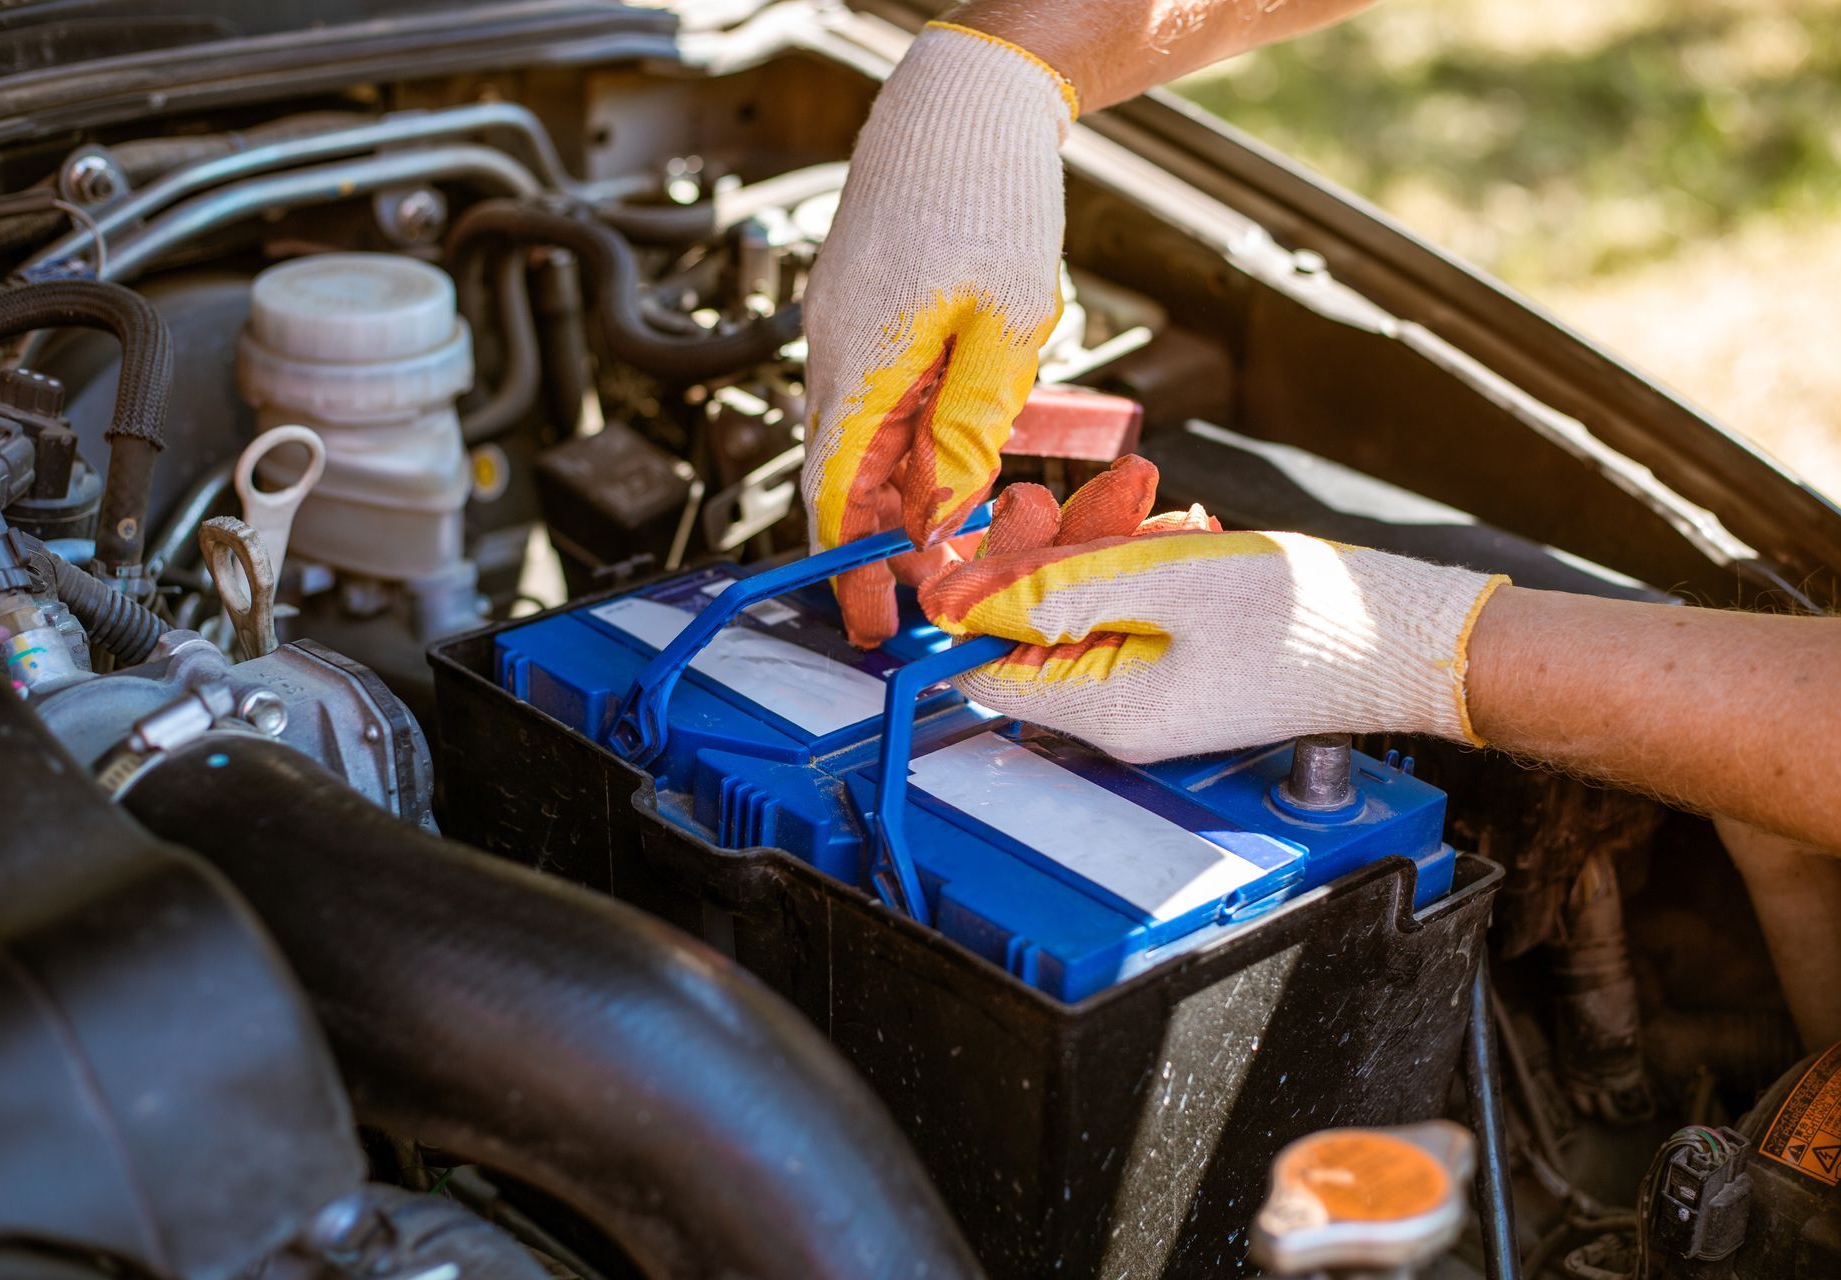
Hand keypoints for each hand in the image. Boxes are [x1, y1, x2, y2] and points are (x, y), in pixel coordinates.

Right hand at [802, 21, 1075, 646]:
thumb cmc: (993, 194)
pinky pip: (868, 398)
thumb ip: (971, 425)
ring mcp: (838, 329)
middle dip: (875, 544)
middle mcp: (832, 351)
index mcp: (863, 362)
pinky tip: (943, 459)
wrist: (965, 100)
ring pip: (856, 439)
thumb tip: (942, 508)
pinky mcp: (857, 312)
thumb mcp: (1008, 328)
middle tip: (917, 596)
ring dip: (893, 493)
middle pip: (840, 475)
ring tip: (944, 538)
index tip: (873, 620)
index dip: (853, 565)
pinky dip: (898, 443)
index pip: (839, 492)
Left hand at [918, 457, 1508, 762]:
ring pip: (1087, 602)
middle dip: (1043, 548)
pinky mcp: (1186, 660)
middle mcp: (1120, 710)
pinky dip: (1145, 557)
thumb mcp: (1165, 580)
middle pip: (1033, 626)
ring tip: (1146, 496)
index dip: (965, 598)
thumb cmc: (1308, 619)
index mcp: (1105, 707)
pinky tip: (1182, 526)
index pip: (985, 665)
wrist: (1410, 636)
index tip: (960, 535)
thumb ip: (1055, 589)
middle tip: (1060, 493)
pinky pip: (1135, 605)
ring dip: (1103, 540)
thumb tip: (962, 596)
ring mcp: (1154, 686)